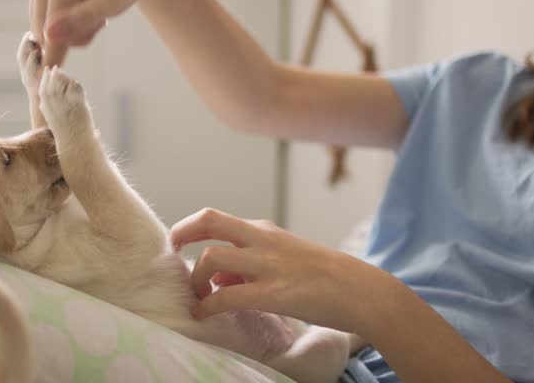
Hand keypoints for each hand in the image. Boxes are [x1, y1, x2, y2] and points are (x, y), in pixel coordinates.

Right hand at [30, 0, 177, 65]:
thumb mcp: (116, 1)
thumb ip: (83, 19)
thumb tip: (50, 36)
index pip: (50, 34)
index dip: (60, 55)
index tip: (56, 81)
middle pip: (46, 34)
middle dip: (75, 36)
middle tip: (102, 20)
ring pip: (45, 28)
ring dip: (73, 30)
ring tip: (97, 10)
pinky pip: (47, 18)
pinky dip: (68, 21)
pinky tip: (86, 5)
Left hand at [171, 208, 386, 332]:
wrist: (361, 290)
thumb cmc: (322, 277)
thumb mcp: (282, 258)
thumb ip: (249, 263)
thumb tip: (218, 278)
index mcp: (264, 230)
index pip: (217, 219)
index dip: (191, 230)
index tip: (181, 246)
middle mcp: (262, 240)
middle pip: (209, 221)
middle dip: (182, 233)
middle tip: (172, 252)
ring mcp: (268, 265)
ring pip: (212, 258)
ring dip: (196, 278)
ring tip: (199, 296)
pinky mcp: (275, 293)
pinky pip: (228, 296)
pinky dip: (208, 306)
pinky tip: (203, 315)